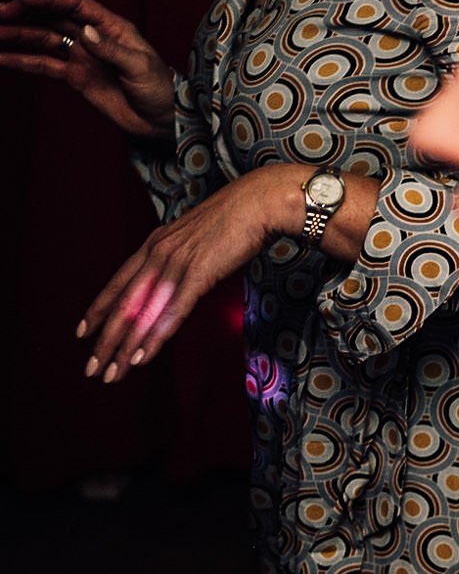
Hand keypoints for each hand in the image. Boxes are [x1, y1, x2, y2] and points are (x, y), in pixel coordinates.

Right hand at [0, 0, 177, 135]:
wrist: (162, 119)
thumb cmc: (160, 88)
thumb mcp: (140, 67)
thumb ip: (111, 50)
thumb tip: (86, 32)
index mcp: (112, 27)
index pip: (76, 5)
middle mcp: (94, 37)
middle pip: (54, 17)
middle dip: (26, 12)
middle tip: (0, 11)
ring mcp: (83, 56)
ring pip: (44, 39)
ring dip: (18, 34)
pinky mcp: (76, 76)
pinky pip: (44, 64)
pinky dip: (21, 61)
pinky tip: (0, 58)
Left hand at [81, 165, 297, 380]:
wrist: (261, 200)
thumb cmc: (238, 215)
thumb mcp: (197, 235)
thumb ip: (184, 255)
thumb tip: (181, 273)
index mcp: (155, 243)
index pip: (118, 283)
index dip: (98, 310)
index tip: (82, 333)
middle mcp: (158, 254)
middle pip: (123, 305)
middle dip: (106, 341)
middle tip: (92, 369)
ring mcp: (176, 263)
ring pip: (142, 313)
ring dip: (126, 348)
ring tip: (114, 374)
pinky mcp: (199, 273)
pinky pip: (172, 311)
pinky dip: (155, 336)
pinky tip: (143, 356)